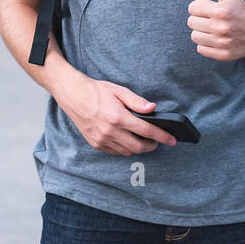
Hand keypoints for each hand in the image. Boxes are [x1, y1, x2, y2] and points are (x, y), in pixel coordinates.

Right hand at [57, 76, 177, 154]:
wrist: (72, 95)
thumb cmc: (96, 91)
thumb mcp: (119, 91)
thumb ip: (137, 102)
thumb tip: (153, 108)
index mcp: (118, 117)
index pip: (146, 131)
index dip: (162, 136)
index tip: (172, 140)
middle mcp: (110, 131)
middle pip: (138, 147)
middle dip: (152, 145)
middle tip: (157, 140)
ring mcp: (102, 139)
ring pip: (127, 152)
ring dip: (139, 148)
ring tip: (144, 140)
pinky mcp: (96, 143)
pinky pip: (116, 152)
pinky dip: (125, 149)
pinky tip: (128, 141)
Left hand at [186, 0, 244, 60]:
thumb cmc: (241, 10)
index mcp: (221, 11)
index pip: (192, 8)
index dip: (199, 7)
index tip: (208, 8)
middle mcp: (222, 27)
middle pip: (191, 22)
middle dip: (199, 19)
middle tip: (209, 19)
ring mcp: (223, 42)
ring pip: (194, 36)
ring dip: (201, 32)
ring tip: (211, 29)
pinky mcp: (223, 54)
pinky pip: (200, 49)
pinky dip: (205, 44)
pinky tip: (215, 38)